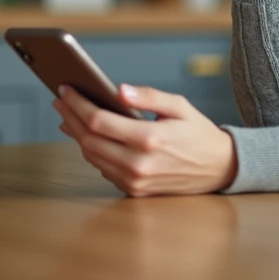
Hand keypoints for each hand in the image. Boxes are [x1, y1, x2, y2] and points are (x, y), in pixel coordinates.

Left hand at [54, 84, 237, 196]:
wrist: (219, 168)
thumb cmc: (199, 133)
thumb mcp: (180, 105)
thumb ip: (148, 96)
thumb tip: (119, 90)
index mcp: (149, 139)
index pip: (99, 121)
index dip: (78, 104)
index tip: (66, 89)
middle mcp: (138, 164)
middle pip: (88, 139)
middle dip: (70, 117)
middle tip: (60, 99)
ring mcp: (135, 180)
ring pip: (92, 156)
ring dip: (76, 134)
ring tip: (68, 115)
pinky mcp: (134, 190)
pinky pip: (103, 169)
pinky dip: (91, 150)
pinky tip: (85, 135)